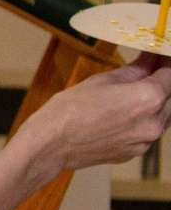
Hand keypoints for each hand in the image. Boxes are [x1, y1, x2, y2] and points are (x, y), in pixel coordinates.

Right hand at [21, 54, 170, 185]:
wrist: (51, 144)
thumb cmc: (69, 110)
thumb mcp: (102, 80)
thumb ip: (134, 70)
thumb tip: (150, 58)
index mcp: (149, 98)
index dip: (165, 64)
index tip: (159, 57)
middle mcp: (154, 122)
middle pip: (170, 97)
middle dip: (160, 84)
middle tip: (144, 72)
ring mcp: (146, 141)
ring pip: (161, 117)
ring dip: (152, 104)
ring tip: (127, 96)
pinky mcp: (135, 152)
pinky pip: (146, 132)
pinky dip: (140, 122)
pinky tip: (118, 116)